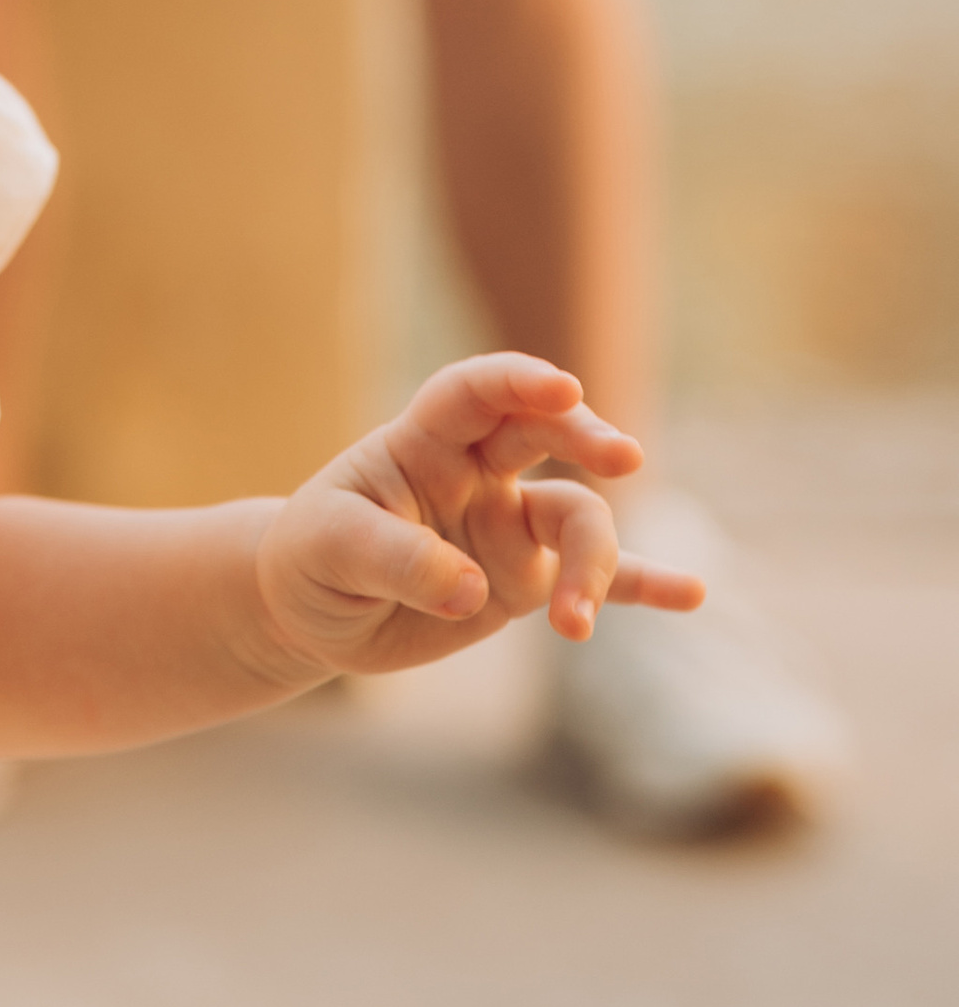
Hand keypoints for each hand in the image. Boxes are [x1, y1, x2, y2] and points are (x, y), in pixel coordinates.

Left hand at [250, 353, 705, 683]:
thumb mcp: (331, 551)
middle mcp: (478, 472)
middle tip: (622, 457)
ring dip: (591, 563)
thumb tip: (474, 590)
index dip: (519, 381)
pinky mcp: (528, 581)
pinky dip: (643, 585)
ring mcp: (509, 523)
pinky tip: (694, 594)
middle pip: (546, 434)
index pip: (475, 393)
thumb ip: (399, 561)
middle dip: (586, 435)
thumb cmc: (312, 559)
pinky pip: (599, 579)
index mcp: (423, 441)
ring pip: (577, 519)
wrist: (312, 610)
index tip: (564, 389)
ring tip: (571, 626)